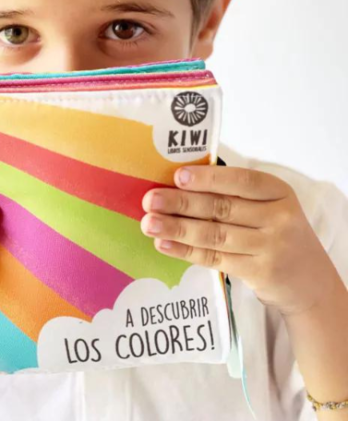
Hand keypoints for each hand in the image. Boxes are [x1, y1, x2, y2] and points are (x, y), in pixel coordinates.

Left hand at [141, 166, 339, 315]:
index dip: (209, 178)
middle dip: (182, 203)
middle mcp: (277, 217)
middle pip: (222, 208)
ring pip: (215, 234)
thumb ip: (234, 196)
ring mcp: (270, 247)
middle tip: (150, 200)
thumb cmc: (277, 234)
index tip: (178, 176)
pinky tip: (164, 244)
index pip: (241, 181)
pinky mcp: (259, 272)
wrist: (308, 280)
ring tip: (149, 223)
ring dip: (177, 228)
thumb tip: (180, 184)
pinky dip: (186, 251)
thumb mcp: (267, 208)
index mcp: (277, 192)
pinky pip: (215, 258)